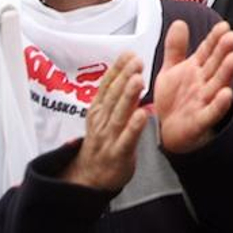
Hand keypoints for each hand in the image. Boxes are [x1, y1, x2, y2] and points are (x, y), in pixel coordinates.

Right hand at [61, 52, 148, 189]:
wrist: (89, 179)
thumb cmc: (103, 143)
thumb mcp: (103, 116)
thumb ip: (115, 95)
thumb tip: (129, 69)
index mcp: (98, 110)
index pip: (107, 85)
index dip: (117, 68)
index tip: (128, 53)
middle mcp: (101, 121)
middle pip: (113, 96)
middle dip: (124, 76)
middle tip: (136, 60)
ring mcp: (108, 137)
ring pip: (119, 114)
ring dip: (128, 96)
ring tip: (138, 79)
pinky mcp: (118, 154)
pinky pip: (127, 139)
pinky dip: (134, 127)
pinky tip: (144, 114)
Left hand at [154, 20, 232, 153]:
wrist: (166, 130)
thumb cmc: (173, 99)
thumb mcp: (171, 69)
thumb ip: (175, 47)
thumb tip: (180, 22)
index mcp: (196, 69)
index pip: (208, 51)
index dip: (214, 39)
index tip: (223, 26)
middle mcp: (203, 83)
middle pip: (215, 65)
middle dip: (223, 52)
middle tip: (231, 37)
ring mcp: (204, 101)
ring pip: (217, 85)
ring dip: (227, 73)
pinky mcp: (201, 121)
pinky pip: (211, 112)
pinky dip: (219, 104)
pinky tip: (226, 94)